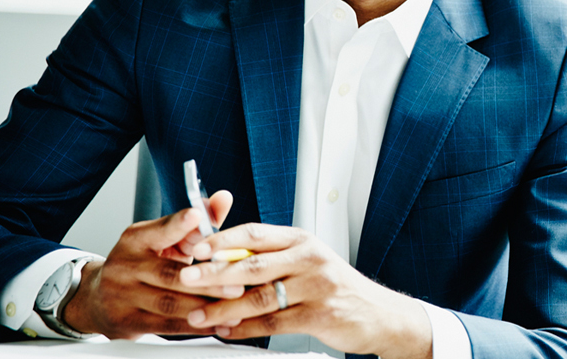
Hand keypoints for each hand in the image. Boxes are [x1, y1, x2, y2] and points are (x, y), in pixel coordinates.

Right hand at [63, 191, 240, 338]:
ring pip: (169, 302)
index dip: (178, 224)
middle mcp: (125, 265)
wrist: (100, 298)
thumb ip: (196, 224)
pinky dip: (194, 325)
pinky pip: (165, 325)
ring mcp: (122, 295)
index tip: (197, 217)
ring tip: (233, 306)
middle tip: (236, 284)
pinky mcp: (127, 321)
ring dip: (204, 305)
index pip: (159, 230)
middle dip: (206, 279)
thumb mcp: (165, 240)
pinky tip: (216, 323)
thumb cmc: (143, 264)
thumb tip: (223, 199)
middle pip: (169, 273)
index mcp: (135, 239)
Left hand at [180, 224, 431, 358]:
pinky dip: (246, 329)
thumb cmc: (336, 288)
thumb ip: (271, 259)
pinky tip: (228, 331)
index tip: (195, 247)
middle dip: (214, 272)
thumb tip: (222, 259)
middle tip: (186, 278)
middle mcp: (310, 258)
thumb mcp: (307, 262)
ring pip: (259, 298)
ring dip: (224, 308)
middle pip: (253, 264)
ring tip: (199, 315)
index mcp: (302, 240)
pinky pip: (274, 322)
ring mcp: (316, 287)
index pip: (255, 234)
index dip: (222, 239)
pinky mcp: (320, 315)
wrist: (379, 314)